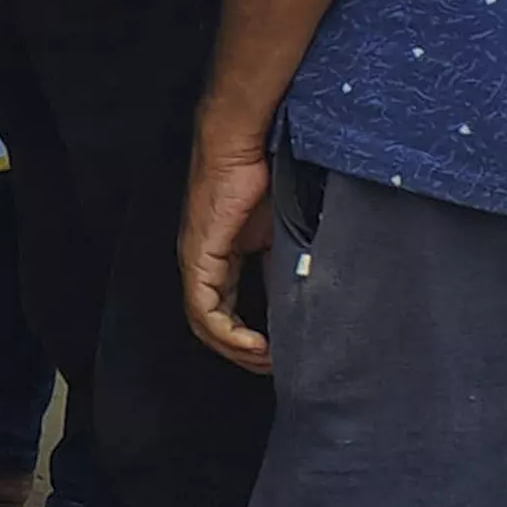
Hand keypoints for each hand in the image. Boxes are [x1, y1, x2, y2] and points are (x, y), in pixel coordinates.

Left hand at [179, 111, 278, 373]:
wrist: (247, 141)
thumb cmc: (266, 174)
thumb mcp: (283, 232)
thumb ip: (286, 263)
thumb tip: (309, 294)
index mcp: (221, 256)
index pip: (226, 310)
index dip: (248, 338)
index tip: (279, 353)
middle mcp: (203, 261)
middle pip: (213, 322)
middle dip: (243, 352)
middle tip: (275, 366)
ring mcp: (197, 258)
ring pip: (205, 321)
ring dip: (235, 348)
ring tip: (266, 361)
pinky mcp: (199, 253)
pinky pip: (204, 307)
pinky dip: (227, 333)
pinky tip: (253, 344)